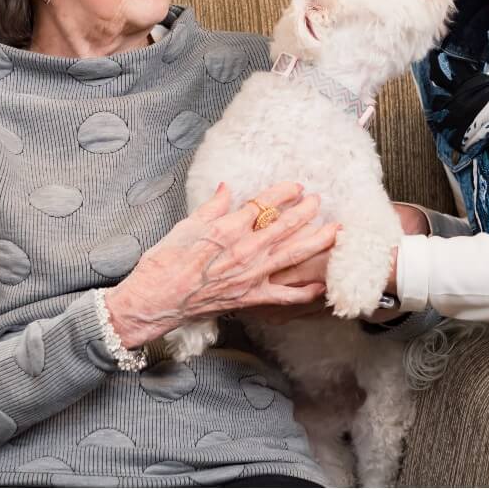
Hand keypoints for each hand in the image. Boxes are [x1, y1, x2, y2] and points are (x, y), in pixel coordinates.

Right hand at [104, 182, 337, 347]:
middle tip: (318, 200)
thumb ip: (211, 207)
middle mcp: (242, 252)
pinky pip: (283, 296)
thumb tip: (226, 188)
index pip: (261, 205)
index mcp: (225, 230)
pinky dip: (305, 292)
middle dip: (305, 212)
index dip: (282, 193)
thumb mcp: (185, 226)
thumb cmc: (164, 263)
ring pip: (290, 256)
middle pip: (282, 227)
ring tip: (334, 231)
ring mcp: (249, 277)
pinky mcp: (249, 299)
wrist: (154, 302)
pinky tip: (322, 285)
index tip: (296, 186)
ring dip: (315, 242)